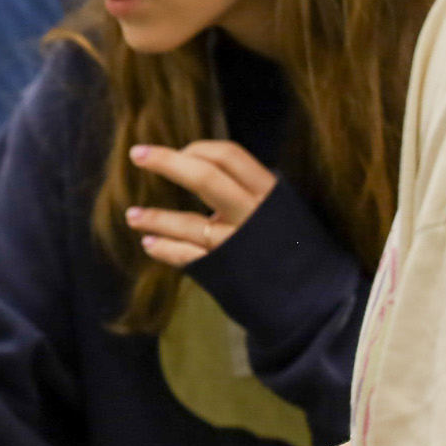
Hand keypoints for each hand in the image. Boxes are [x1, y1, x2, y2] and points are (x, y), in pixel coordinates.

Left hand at [125, 141, 277, 267]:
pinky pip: (188, 257)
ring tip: (131, 215)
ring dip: (156, 217)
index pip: (229, 156)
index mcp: (268, 192)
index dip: (198, 149)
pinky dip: (166, 249)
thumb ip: (247, 190)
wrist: (314, 297)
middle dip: (167, 162)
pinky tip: (149, 243)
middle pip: (206, 179)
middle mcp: (253, 214)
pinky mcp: (225, 271)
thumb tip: (205, 168)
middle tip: (137, 154)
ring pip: (190, 224)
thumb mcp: (279, 209)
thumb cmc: (292, 247)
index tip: (179, 151)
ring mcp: (237, 244)